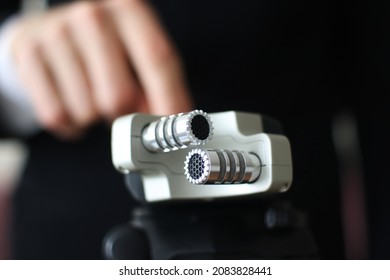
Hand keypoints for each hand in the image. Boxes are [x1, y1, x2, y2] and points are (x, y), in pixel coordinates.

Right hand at [10, 0, 192, 138]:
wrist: (48, 32)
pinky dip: (70, 123)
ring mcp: (56, 33)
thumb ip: (156, 85)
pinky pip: (56, 114)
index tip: (173, 127)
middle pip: (119, 96)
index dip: (169, 99)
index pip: (158, 60)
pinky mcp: (28, 53)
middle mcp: (93, 15)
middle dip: (122, 113)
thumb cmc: (102, 47)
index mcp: (129, 10)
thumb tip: (165, 122)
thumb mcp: (135, 55)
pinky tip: (71, 103)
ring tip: (90, 95)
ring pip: (87, 111)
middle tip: (117, 105)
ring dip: (93, 117)